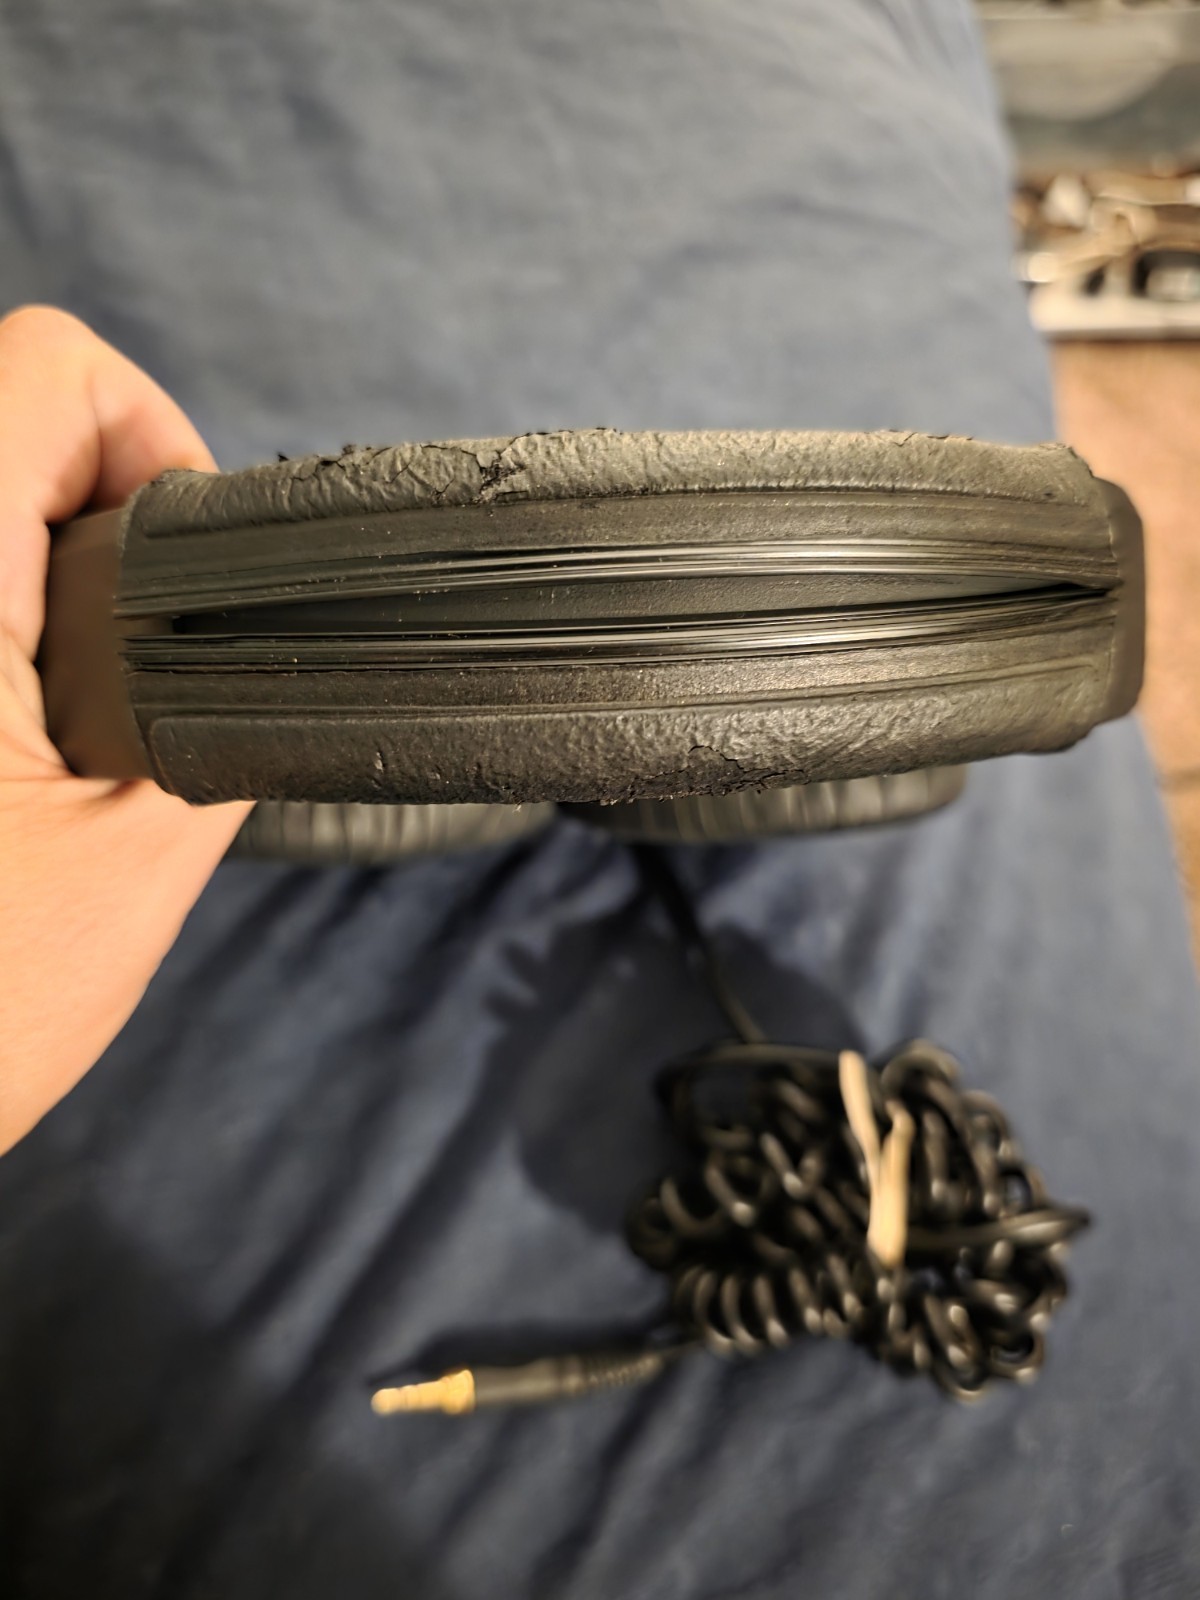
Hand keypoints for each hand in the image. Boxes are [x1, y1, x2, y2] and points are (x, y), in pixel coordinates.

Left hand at [0, 307, 250, 1153]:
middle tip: (150, 662)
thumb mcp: (142, 853)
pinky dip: (15, 630)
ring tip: (85, 716)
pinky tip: (29, 744)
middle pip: (9, 425)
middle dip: (106, 518)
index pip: (46, 368)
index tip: (188, 563)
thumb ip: (223, 715)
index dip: (150, 434)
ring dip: (53, 579)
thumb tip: (261, 655)